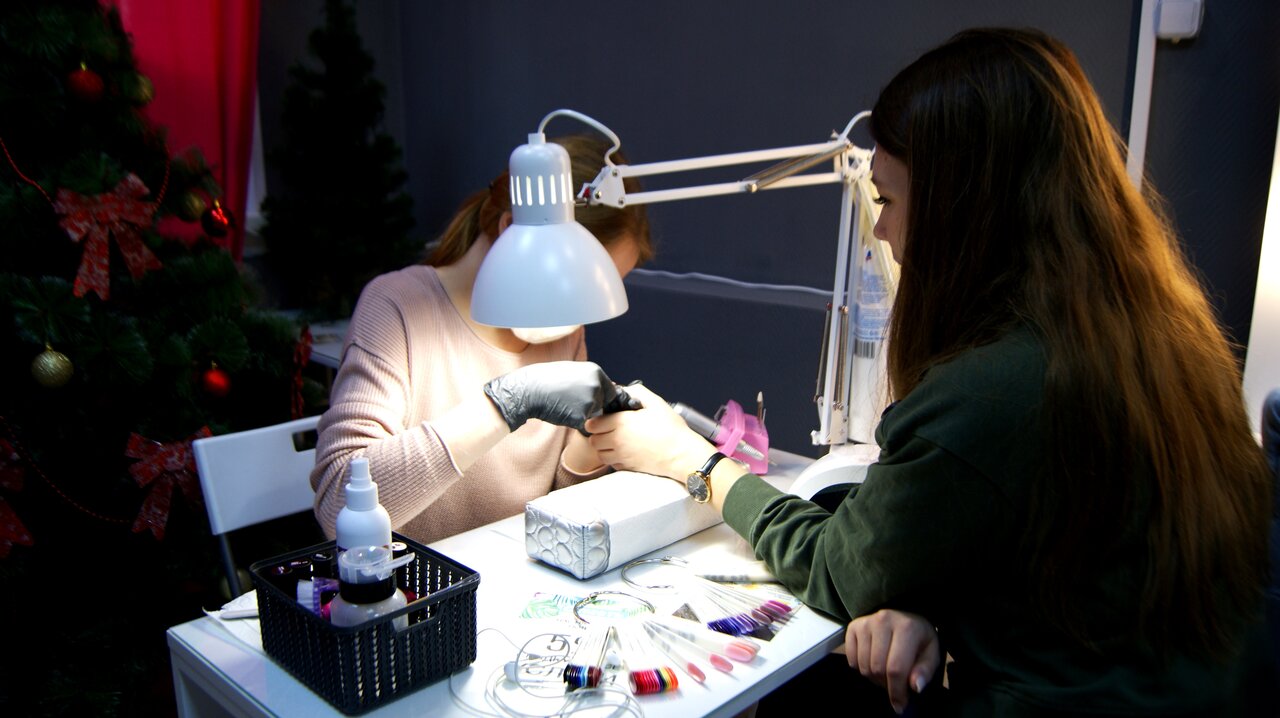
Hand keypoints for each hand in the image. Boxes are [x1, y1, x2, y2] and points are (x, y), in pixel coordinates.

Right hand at [483, 361, 630, 431]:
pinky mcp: (582, 417)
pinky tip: (560, 412)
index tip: (588, 399)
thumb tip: (607, 387)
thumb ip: (590, 379)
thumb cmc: (547, 379)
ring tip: (563, 404)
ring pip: (592, 414)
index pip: (610, 390)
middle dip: (591, 406)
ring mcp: (590, 401)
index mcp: (596, 372)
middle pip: (602, 404)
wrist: (529, 390)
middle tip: (570, 401)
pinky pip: (582, 424)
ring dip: (581, 414)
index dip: (600, 397)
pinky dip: (572, 421)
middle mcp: (597, 386)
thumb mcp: (572, 371)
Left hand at [585, 383, 714, 479]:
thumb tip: (622, 389)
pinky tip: (625, 451)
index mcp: (621, 423)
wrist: (682, 454)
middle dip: (598, 434)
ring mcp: (621, 456)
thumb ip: (636, 391)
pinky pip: (612, 463)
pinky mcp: (627, 467)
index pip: (592, 424)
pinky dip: (614, 458)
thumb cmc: (671, 429)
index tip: (604, 419)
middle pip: (593, 440)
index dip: (596, 420)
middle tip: (609, 430)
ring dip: (604, 447)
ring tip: (615, 441)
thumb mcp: (656, 403)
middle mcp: (617, 441)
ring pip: (600, 454)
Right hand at [845, 609, 939, 714]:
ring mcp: (866, 623)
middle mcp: (883, 621)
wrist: (905, 615)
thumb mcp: (931, 652)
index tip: (900, 706)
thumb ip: (925, 670)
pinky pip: (851, 658)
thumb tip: (915, 687)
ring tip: (885, 672)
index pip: (896, 668)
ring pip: (863, 666)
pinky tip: (872, 660)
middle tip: (894, 685)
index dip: (897, 692)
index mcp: (906, 628)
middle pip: (877, 668)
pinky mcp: (853, 626)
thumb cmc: (919, 637)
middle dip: (886, 685)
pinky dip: (860, 666)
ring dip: (874, 677)